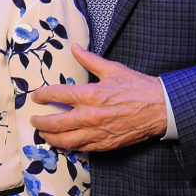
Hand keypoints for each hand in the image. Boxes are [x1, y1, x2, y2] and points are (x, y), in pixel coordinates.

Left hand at [29, 43, 167, 151]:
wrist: (161, 108)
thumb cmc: (138, 87)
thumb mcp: (112, 69)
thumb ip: (89, 59)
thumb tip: (74, 47)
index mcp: (90, 95)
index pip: (57, 95)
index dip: (42, 95)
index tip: (36, 97)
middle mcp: (90, 116)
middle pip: (55, 123)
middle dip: (40, 123)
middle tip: (33, 120)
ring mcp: (97, 132)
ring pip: (65, 140)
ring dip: (51, 138)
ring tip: (44, 135)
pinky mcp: (106, 144)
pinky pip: (82, 148)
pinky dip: (69, 146)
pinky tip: (64, 143)